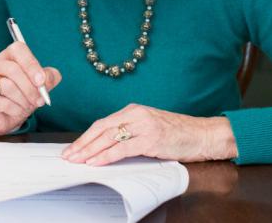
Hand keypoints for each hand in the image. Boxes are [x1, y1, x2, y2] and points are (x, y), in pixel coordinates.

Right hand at [0, 41, 61, 135]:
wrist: (5, 117)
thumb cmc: (21, 96)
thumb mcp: (39, 86)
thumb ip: (49, 77)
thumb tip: (48, 78)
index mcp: (8, 56)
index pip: (18, 50)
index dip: (31, 64)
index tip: (41, 81)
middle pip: (13, 70)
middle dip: (30, 88)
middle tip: (40, 100)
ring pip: (8, 86)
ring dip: (23, 100)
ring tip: (25, 106)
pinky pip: (2, 102)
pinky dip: (14, 110)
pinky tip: (15, 110)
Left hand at [61, 104, 236, 164]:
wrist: (202, 134)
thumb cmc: (177, 134)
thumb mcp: (149, 128)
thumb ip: (130, 133)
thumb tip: (105, 147)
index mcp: (133, 110)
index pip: (102, 123)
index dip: (85, 136)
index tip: (73, 147)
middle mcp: (135, 114)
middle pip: (101, 129)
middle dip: (82, 144)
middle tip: (68, 156)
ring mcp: (143, 126)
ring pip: (109, 138)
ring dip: (90, 150)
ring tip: (77, 160)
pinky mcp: (151, 139)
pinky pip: (123, 148)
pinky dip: (107, 155)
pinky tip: (96, 162)